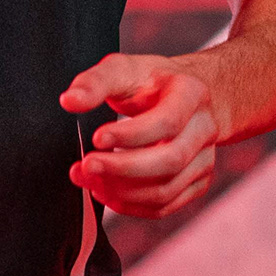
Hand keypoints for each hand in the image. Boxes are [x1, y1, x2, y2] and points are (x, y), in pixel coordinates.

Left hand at [61, 53, 218, 219]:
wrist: (186, 96)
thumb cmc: (151, 82)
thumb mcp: (124, 69)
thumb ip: (95, 82)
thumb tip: (70, 101)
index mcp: (191, 94)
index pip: (166, 122)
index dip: (130, 135)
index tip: (96, 138)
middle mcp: (205, 128)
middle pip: (170, 160)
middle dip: (123, 169)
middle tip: (87, 166)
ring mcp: (205, 158)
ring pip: (167, 189)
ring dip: (123, 192)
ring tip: (91, 180)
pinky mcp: (198, 181)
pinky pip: (167, 205)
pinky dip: (133, 206)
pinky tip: (107, 192)